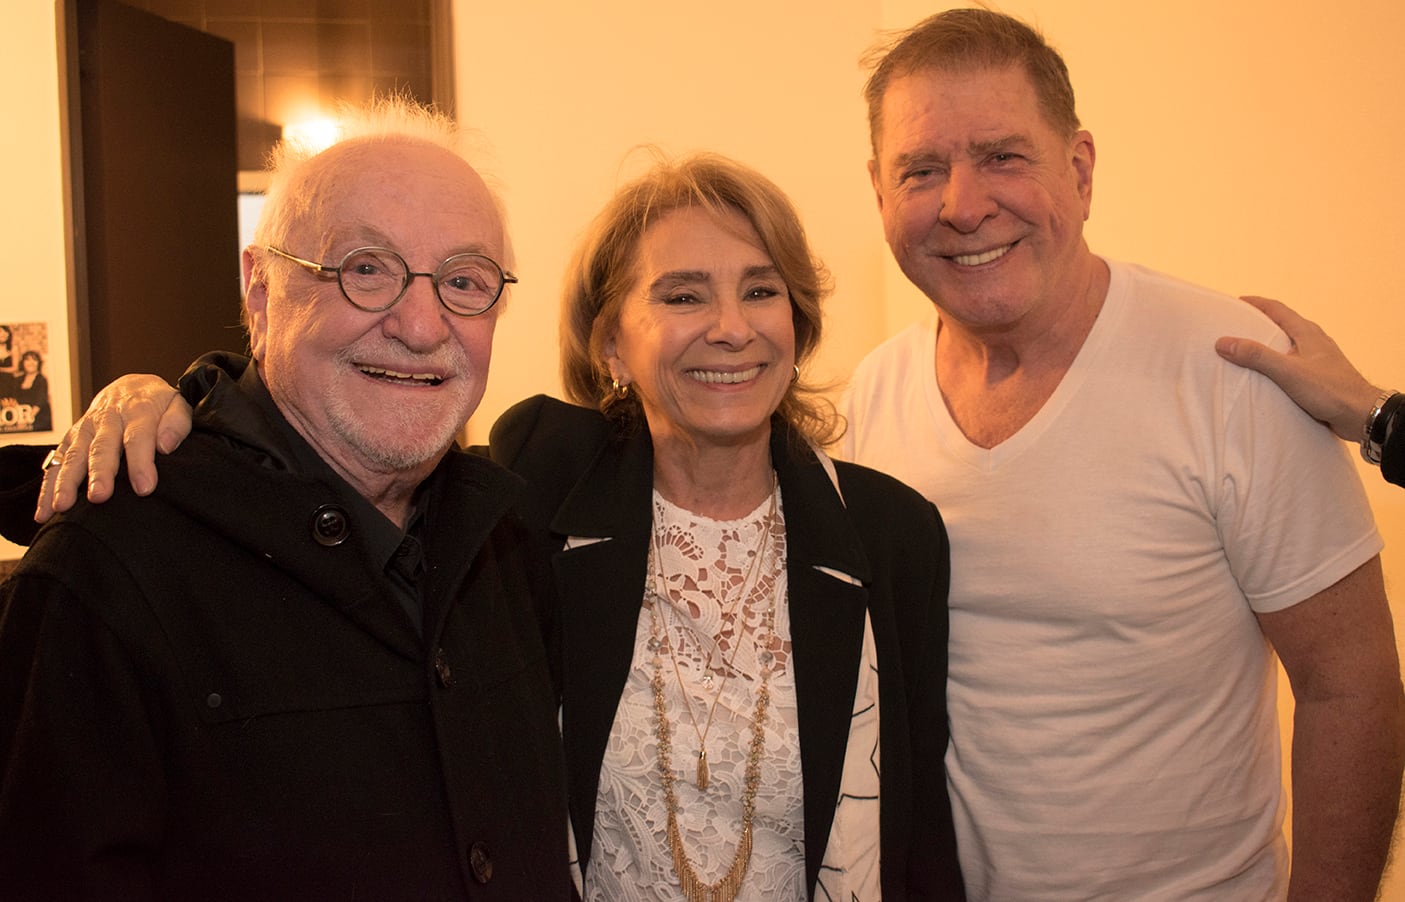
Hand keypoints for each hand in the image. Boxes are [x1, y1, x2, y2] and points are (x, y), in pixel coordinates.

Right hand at [38, 375, 191, 521]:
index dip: (140, 463)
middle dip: (99, 473)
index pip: (138, 438)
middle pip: (101, 448)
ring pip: (73, 455)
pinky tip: (44, 512)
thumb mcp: (177, 405)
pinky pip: (55, 463)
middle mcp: (106, 420)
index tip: (144, 488)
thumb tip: (166, 446)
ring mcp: (85, 430)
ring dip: (67, 481)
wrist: (131, 388)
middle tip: (99, 497)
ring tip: (63, 506)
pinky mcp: (70, 441)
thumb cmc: (158, 405)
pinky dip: (48, 488)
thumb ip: (176, 424)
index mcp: (136, 412)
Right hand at [1215, 296, 1383, 441]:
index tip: (1237, 302)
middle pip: (1284, 324)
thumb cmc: (1329, 390)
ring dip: (1270, 343)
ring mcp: (1319, 358)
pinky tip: (1270, 375)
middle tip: (1238, 326)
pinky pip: (1294, 361)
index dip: (1257, 303)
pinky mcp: (1320, 375)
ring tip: (1249, 350)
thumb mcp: (1287, 371)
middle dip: (1260, 323)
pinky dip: (1278, 362)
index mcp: (1307, 333)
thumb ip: (1256, 356)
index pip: (1278, 309)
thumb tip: (1223, 342)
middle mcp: (1314, 341)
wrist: (1360, 414)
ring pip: (1290, 344)